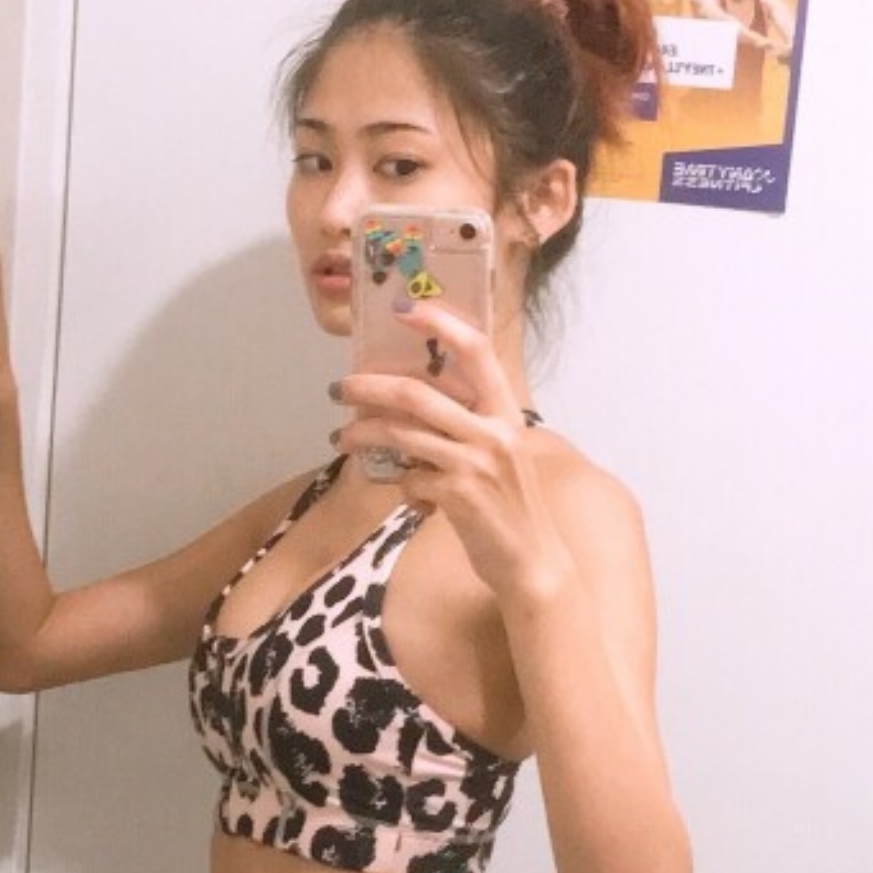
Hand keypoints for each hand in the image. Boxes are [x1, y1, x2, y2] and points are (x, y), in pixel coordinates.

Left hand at [334, 305, 574, 603]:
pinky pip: (409, 480)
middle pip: (417, 392)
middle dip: (369, 387)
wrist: (532, 562)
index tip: (402, 310)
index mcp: (508, 411)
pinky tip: (408, 497)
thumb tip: (412, 401)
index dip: (439, 323)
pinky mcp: (459, 496)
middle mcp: (494, 431)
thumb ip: (468, 424)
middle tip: (339, 388)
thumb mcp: (500, 453)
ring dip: (363, 434)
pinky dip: (402, 487)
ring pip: (402, 434)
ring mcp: (476, 463)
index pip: (476, 350)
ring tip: (343, 440)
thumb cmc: (511, 506)